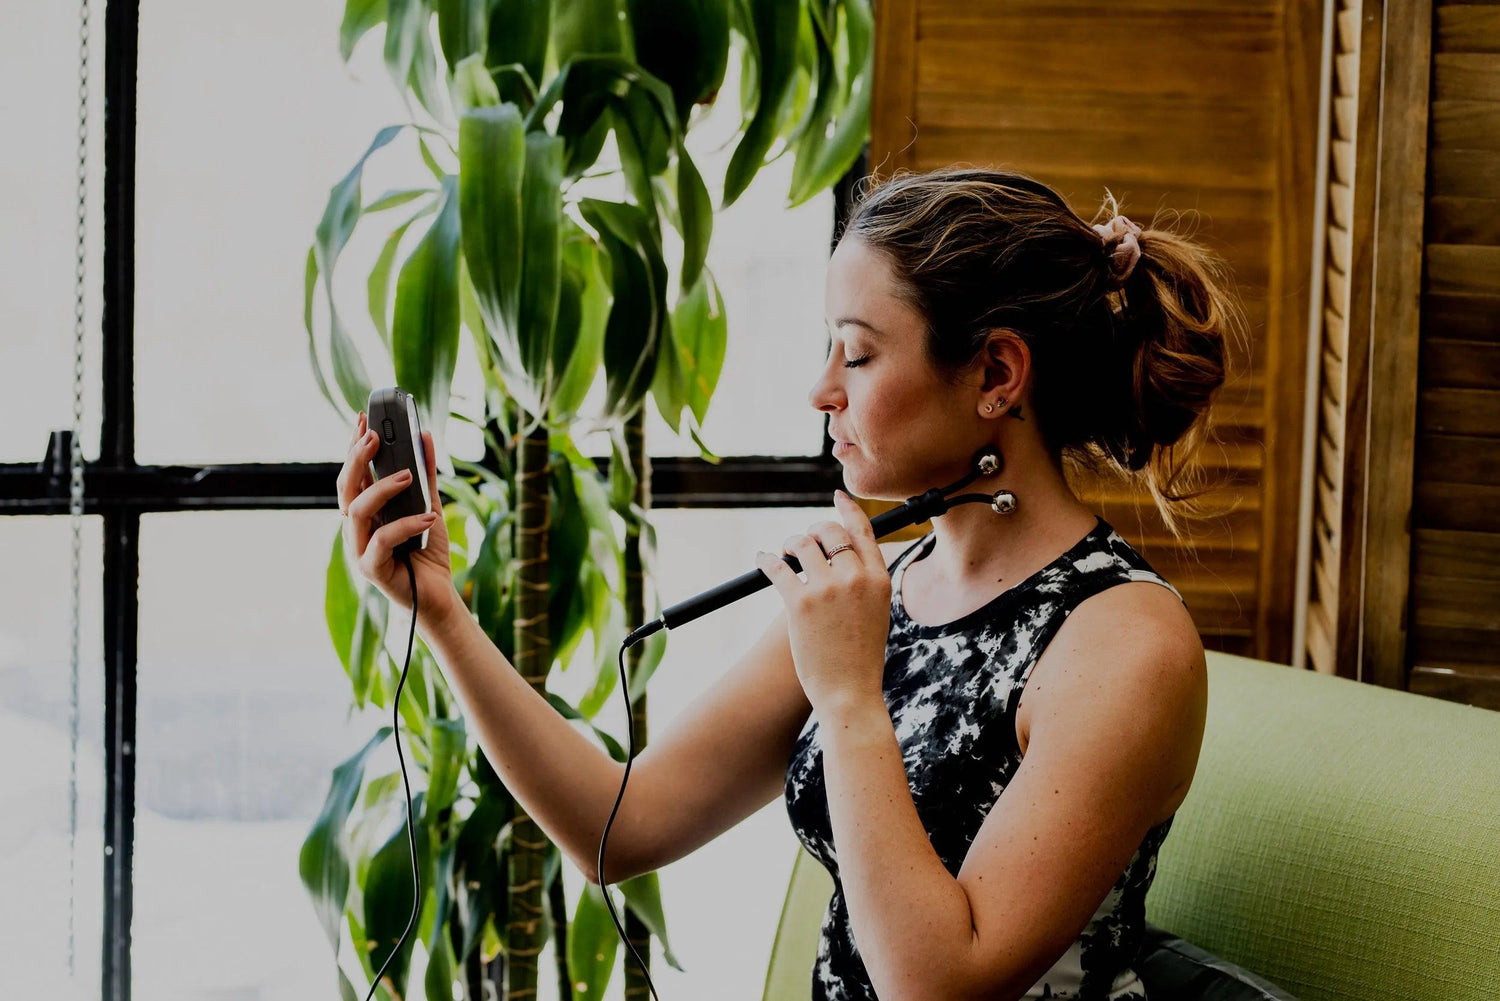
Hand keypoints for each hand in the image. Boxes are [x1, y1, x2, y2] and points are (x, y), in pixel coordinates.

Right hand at [337, 410, 456, 627]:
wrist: (438, 595)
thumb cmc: (427, 552)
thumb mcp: (430, 505)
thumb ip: (425, 475)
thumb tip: (424, 435)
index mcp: (366, 512)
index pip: (353, 473)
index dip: (353, 445)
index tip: (363, 418)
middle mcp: (357, 528)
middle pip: (345, 487)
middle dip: (357, 458)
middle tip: (375, 435)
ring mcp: (360, 549)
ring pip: (356, 511)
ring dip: (380, 489)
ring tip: (408, 475)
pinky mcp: (372, 568)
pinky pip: (382, 540)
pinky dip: (406, 525)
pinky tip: (429, 517)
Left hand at [753, 490, 890, 714]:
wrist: (849, 692)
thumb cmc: (860, 658)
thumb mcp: (876, 614)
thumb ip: (864, 585)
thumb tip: (839, 560)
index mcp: (879, 580)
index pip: (863, 531)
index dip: (847, 510)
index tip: (836, 497)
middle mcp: (855, 578)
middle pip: (829, 532)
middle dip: (813, 531)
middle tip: (804, 541)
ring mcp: (827, 589)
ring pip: (802, 545)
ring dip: (791, 544)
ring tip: (787, 553)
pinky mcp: (799, 603)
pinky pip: (777, 568)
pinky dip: (766, 560)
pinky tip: (762, 560)